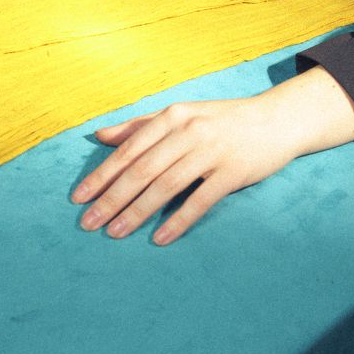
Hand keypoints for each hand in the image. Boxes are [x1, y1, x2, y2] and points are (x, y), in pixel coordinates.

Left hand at [71, 67, 353, 245]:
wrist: (275, 120)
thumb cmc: (221, 120)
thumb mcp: (180, 115)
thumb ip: (139, 125)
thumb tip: (100, 136)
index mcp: (171, 117)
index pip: (128, 150)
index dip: (101, 175)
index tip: (78, 198)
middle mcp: (188, 131)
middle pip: (142, 170)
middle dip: (112, 199)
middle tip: (88, 224)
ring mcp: (211, 151)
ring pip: (166, 186)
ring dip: (137, 212)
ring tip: (115, 233)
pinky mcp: (232, 172)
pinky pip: (200, 200)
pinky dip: (178, 220)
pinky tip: (159, 238)